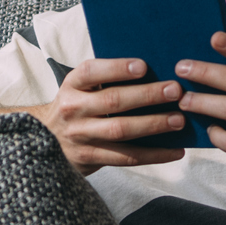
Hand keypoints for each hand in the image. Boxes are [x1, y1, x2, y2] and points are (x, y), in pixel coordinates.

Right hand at [35, 59, 188, 175]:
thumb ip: (106, 80)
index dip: (117, 68)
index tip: (143, 66)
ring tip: (179, 120)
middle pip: (112, 101)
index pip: (92, 71)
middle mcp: (73, 109)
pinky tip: (175, 151)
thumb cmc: (77, 107)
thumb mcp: (81, 89)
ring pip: (120, 130)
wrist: (46, 140)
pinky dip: (153, 155)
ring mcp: (80, 136)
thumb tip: (155, 72)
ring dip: (153, 124)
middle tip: (175, 91)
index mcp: (72, 85)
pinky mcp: (90, 158)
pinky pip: (126, 157)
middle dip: (146, 95)